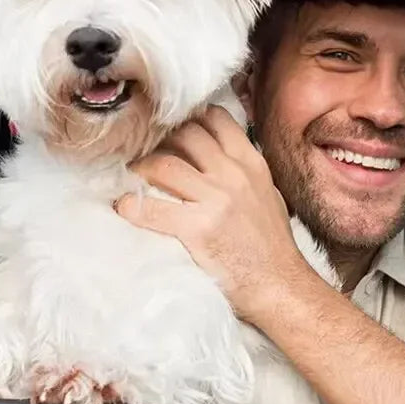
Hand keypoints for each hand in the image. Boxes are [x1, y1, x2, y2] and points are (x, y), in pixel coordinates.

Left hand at [115, 105, 306, 319]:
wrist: (278, 284)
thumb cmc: (272, 244)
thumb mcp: (267, 194)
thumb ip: (243, 171)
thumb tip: (216, 156)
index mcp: (251, 164)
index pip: (216, 119)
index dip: (189, 119)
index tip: (173, 130)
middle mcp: (234, 174)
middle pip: (185, 134)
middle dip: (161, 141)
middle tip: (148, 156)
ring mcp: (216, 200)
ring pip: (163, 164)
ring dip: (140, 170)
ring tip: (132, 180)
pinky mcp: (198, 228)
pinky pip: (152, 209)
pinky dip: (132, 206)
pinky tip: (125, 208)